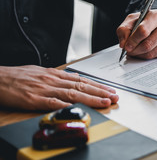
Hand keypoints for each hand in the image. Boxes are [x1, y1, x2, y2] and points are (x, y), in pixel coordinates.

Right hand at [0, 65, 118, 110]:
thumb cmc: (17, 76)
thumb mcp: (40, 72)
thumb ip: (57, 77)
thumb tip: (72, 79)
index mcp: (55, 74)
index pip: (82, 80)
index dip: (97, 85)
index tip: (110, 90)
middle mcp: (53, 80)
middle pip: (82, 86)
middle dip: (100, 92)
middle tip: (114, 96)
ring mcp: (44, 89)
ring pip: (73, 93)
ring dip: (91, 98)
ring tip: (105, 102)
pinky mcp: (34, 99)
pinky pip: (53, 103)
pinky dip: (67, 106)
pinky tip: (78, 108)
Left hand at [117, 10, 156, 58]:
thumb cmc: (145, 21)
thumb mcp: (132, 20)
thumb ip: (124, 30)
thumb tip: (123, 44)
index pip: (143, 31)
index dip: (133, 41)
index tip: (126, 46)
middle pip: (147, 44)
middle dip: (135, 50)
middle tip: (129, 51)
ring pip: (152, 53)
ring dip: (140, 55)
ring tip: (135, 51)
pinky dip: (147, 56)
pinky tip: (144, 51)